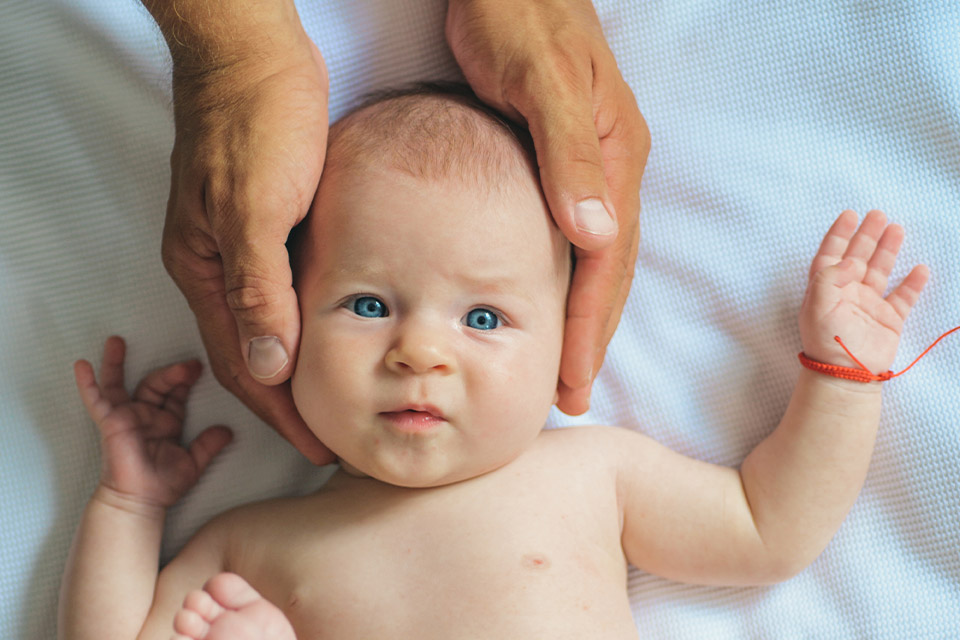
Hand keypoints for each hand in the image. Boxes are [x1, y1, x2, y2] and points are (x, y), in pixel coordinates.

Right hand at [74, 336, 231, 507]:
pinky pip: (95, 400)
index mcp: (167, 421)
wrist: (141, 502)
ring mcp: (126, 417)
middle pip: (156, 384)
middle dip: (172, 373)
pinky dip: (88, 384)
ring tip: (117, 340)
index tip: (199, 368)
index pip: (176, 394)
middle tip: (189, 364)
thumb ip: (210, 445)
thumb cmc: (163, 485)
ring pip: (121, 384)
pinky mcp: (109, 423)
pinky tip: (81, 365)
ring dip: (118, 362)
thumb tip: (229, 431)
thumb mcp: (194, 462)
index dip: (186, 380)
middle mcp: (146, 415)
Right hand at [158, 15, 334, 463]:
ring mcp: (237, 244)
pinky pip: (280, 290)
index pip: (243, 364)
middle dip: (287, 401)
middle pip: (250, 353)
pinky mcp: (263, 222)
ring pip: (265, 324)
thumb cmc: (256, 119)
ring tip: (333, 398)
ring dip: (295, 366)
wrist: (254, 52)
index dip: (280, 411)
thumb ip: (258, 287)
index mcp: (206, 270)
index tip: (318, 445)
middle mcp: (216, 265)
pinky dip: (303, 321)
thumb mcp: (257, 207)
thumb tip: (266, 363)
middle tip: (329, 437)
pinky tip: (330, 330)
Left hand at [446, 0, 649, 413]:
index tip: (573, 380)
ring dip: (583, 312)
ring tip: (566, 363)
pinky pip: (573, 231)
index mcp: (614, 154)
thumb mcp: (538, 77)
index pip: (608, 260)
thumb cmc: (515, 14)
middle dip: (593, 334)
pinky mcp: (561, 155)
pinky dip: (565, 275)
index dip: (591, 324)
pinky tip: (548, 297)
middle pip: (609, 269)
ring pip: (595, 256)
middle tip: (570, 395)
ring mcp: (589, 161)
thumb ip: (567, 153)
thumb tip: (597, 235)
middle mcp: (611, 165)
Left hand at [800, 210, 929, 373]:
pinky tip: (919, 268)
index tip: (850, 215)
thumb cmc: (826, 340)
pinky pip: (902, 298)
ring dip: (888, 250)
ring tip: (897, 228)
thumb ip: (829, 277)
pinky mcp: (888, 320)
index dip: (839, 234)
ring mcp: (868, 306)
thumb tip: (848, 261)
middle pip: (858, 257)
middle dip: (867, 235)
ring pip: (880, 271)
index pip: (831, 255)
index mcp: (826, 288)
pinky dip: (911, 283)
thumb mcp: (817, 305)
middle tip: (878, 214)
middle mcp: (847, 294)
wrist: (846, 374)